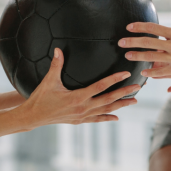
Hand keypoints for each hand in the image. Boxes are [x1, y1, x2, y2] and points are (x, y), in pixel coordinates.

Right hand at [22, 49, 139, 126]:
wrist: (33, 117)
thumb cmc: (40, 98)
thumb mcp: (48, 81)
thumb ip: (56, 65)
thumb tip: (59, 50)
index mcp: (77, 97)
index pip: (100, 87)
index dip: (114, 80)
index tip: (125, 74)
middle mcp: (83, 108)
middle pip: (108, 100)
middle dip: (124, 93)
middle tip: (137, 88)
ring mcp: (82, 116)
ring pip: (106, 110)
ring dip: (121, 106)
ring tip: (134, 101)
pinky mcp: (79, 121)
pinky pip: (97, 119)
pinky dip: (107, 118)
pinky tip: (116, 117)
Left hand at [119, 21, 170, 84]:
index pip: (154, 27)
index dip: (140, 27)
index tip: (130, 26)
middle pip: (148, 43)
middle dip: (133, 41)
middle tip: (121, 41)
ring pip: (152, 58)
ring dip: (138, 56)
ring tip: (128, 55)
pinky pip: (161, 72)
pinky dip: (152, 72)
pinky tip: (144, 72)